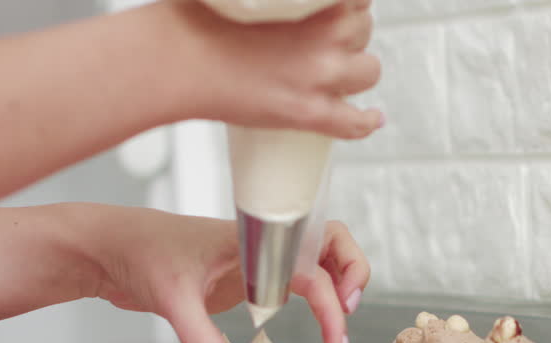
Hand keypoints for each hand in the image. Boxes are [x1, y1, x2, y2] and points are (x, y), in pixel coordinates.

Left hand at [75, 205, 369, 342]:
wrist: (111, 245)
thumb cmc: (139, 256)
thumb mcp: (171, 301)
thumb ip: (201, 342)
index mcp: (251, 238)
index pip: (311, 266)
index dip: (330, 303)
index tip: (334, 340)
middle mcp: (262, 241)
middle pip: (332, 239)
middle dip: (353, 272)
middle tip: (347, 312)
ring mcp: (258, 255)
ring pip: (319, 253)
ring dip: (339, 278)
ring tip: (338, 317)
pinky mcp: (248, 272)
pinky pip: (296, 272)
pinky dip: (315, 290)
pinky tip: (313, 318)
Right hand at [161, 0, 382, 138]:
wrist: (177, 59)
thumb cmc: (199, 18)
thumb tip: (278, 1)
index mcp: (316, 0)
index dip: (348, 3)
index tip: (337, 8)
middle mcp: (326, 35)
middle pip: (363, 31)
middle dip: (349, 34)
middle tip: (324, 39)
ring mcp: (320, 76)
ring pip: (370, 71)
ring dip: (358, 71)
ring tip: (338, 73)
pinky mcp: (308, 113)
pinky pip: (354, 123)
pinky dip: (367, 121)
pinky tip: (373, 117)